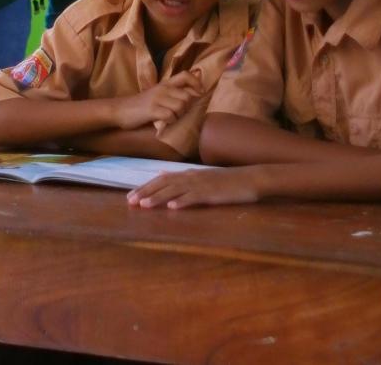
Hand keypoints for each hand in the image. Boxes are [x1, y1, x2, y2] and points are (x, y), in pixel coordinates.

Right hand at [113, 71, 202, 130]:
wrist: (119, 110)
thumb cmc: (140, 106)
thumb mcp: (156, 95)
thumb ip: (171, 94)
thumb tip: (193, 98)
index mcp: (165, 84)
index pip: (186, 75)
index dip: (196, 83)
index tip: (199, 94)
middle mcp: (162, 88)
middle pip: (188, 96)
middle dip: (187, 108)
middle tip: (178, 114)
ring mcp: (157, 98)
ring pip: (181, 106)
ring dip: (179, 116)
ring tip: (170, 119)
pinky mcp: (151, 110)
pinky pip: (170, 116)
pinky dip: (170, 122)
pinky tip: (163, 123)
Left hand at [127, 166, 261, 209]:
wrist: (251, 177)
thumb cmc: (227, 180)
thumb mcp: (202, 175)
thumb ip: (181, 176)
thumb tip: (162, 173)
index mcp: (189, 174)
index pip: (162, 179)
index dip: (145, 187)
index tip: (130, 195)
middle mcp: (192, 177)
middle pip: (164, 184)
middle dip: (146, 192)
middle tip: (130, 202)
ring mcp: (202, 184)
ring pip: (175, 191)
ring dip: (159, 198)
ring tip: (144, 205)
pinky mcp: (212, 193)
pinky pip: (195, 197)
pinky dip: (183, 201)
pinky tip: (173, 207)